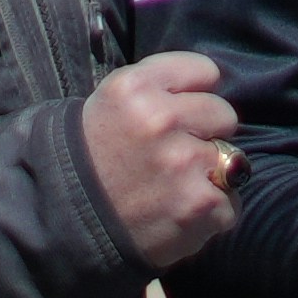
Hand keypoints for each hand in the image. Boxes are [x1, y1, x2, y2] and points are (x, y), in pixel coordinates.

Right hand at [79, 54, 237, 272]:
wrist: (65, 225)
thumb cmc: (95, 161)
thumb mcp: (111, 104)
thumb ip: (161, 86)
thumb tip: (213, 83)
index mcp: (134, 88)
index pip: (205, 71)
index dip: (193, 95)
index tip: (175, 113)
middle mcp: (159, 120)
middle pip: (224, 114)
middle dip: (205, 135)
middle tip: (170, 156)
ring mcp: (181, 163)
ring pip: (232, 159)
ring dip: (209, 176)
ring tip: (170, 188)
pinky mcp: (199, 204)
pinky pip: (230, 202)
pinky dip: (209, 213)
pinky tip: (175, 214)